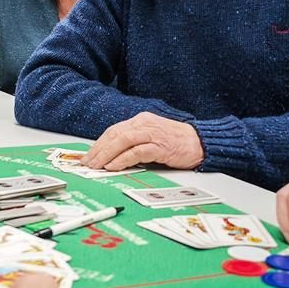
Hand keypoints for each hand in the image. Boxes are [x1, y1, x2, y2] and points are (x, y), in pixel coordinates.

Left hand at [81, 112, 203, 170]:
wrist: (201, 142)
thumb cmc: (176, 142)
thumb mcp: (151, 137)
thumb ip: (134, 142)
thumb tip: (112, 155)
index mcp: (140, 120)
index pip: (114, 131)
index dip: (99, 143)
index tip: (89, 155)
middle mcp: (144, 124)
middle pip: (114, 134)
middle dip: (98, 149)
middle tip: (87, 162)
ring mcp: (152, 134)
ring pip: (122, 141)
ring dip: (106, 154)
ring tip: (96, 165)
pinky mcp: (160, 146)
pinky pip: (136, 152)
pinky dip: (122, 159)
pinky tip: (113, 166)